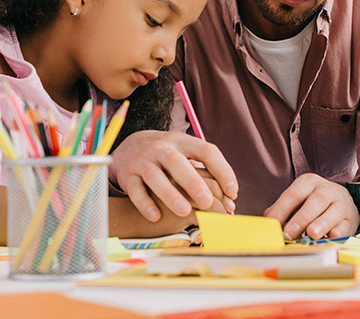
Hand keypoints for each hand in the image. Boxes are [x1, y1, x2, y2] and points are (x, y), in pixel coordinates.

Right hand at [110, 130, 237, 221]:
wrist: (130, 146)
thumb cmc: (168, 156)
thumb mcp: (186, 154)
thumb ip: (206, 174)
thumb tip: (230, 202)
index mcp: (183, 142)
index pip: (206, 151)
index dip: (222, 170)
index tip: (232, 192)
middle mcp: (162, 148)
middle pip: (177, 162)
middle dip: (193, 182)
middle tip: (207, 202)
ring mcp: (143, 161)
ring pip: (154, 176)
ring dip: (170, 194)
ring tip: (184, 211)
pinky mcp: (128, 175)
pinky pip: (135, 189)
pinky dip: (145, 203)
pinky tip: (156, 217)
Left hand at [264, 173, 359, 239]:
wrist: (345, 202)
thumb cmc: (313, 204)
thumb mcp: (298, 200)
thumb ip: (281, 210)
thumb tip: (266, 224)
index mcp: (308, 182)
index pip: (293, 194)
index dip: (281, 210)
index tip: (273, 225)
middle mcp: (326, 190)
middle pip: (315, 201)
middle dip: (300, 219)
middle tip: (289, 234)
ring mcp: (341, 204)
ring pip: (332, 211)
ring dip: (320, 224)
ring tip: (311, 234)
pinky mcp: (350, 220)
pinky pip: (343, 227)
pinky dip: (335, 235)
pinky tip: (327, 240)